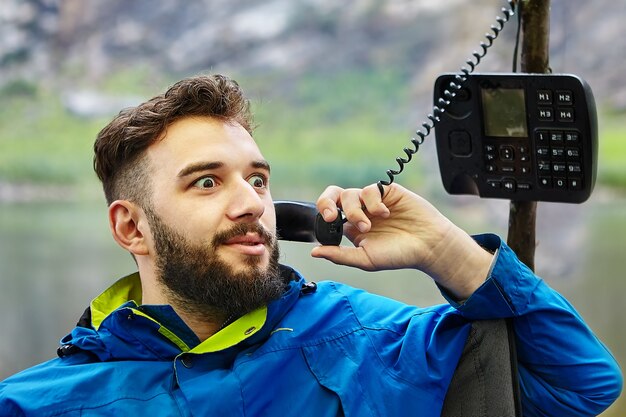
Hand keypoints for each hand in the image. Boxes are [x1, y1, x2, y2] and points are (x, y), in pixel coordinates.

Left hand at [311, 183, 493, 299]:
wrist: (428, 245)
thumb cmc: (398, 255)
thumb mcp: (365, 259)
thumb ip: (340, 255)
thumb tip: (315, 252)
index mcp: (350, 228)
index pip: (328, 214)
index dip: (323, 216)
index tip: (328, 225)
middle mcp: (359, 211)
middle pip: (332, 196)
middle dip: (326, 202)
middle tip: (331, 216)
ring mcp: (372, 201)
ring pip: (349, 194)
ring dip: (354, 210)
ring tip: (368, 225)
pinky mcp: (387, 191)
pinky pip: (370, 189)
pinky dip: (372, 201)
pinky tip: (384, 213)